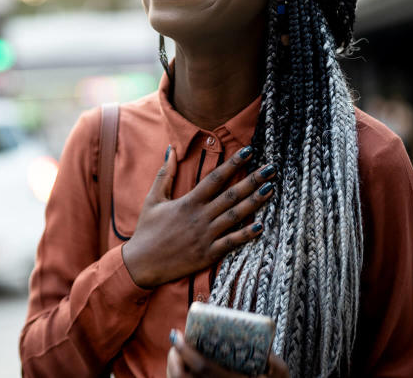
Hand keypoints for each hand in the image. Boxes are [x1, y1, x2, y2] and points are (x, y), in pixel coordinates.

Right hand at [122, 145, 276, 287]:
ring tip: (271, 189)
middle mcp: (200, 217)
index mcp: (188, 202)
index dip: (233, 164)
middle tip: (271, 168)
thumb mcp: (153, 199)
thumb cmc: (147, 230)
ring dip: (254, 202)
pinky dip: (246, 234)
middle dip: (252, 180)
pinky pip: (231, 242)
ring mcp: (205, 236)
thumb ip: (165, 174)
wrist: (141, 263)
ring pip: (235, 216)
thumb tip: (170, 150)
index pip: (215, 178)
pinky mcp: (208, 254)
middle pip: (231, 195)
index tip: (249, 151)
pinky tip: (261, 225)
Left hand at [167, 329, 288, 377]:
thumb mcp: (281, 373)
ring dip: (173, 366)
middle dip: (174, 357)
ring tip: (177, 351)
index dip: (186, 351)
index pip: (204, 368)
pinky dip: (176, 376)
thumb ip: (275, 362)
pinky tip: (181, 365)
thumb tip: (261, 347)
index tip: (177, 333)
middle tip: (176, 340)